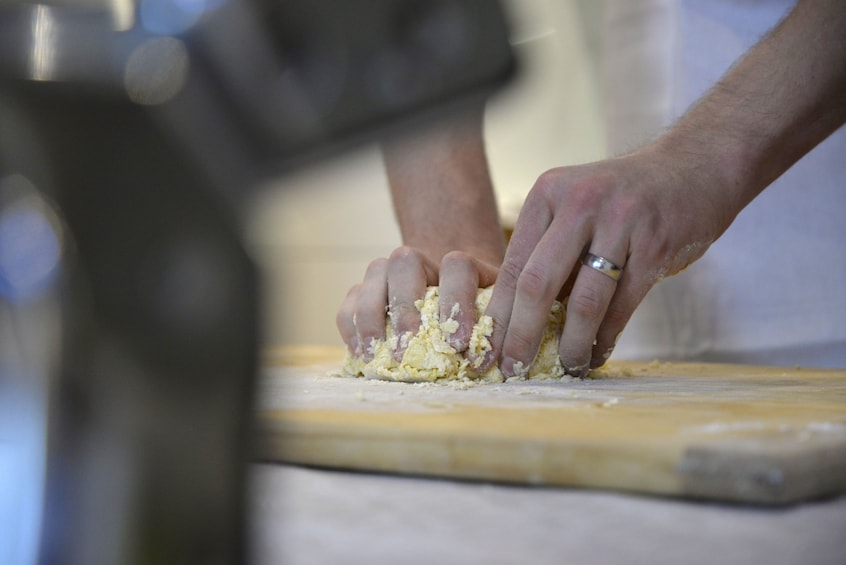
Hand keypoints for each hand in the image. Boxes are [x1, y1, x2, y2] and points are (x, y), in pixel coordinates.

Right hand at [336, 246, 498, 361]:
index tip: (459, 343)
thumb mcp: (493, 312)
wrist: (448, 287)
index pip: (457, 267)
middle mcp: (419, 259)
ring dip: (371, 319)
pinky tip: (361, 356)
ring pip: (371, 279)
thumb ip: (497, 330)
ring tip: (375, 357)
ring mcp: (387, 272)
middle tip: (407, 351)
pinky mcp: (363, 291)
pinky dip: (350, 329)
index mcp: (458, 263)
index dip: (458, 302)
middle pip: (404, 263)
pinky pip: (349, 303)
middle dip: (406, 310)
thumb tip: (507, 366)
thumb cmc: (475, 310)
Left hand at [482, 144, 738, 377]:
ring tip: (565, 369)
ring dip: (571, 344)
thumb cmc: (621, 200)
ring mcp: (621, 222)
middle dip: (523, 335)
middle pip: (538, 284)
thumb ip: (547, 252)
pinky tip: (597, 353)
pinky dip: (607, 336)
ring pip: (584, 301)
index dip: (498, 315)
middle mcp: (580, 203)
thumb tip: (515, 321)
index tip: (488, 350)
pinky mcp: (656, 245)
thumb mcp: (574, 206)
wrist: (693, 169)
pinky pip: (623, 304)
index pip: (512, 265)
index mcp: (548, 194)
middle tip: (515, 370)